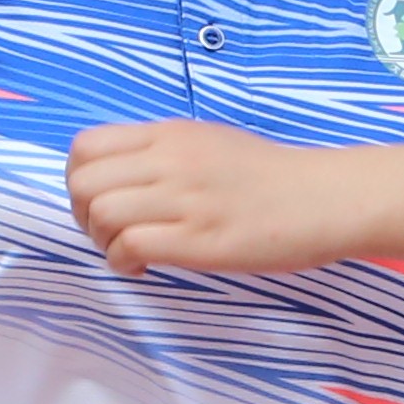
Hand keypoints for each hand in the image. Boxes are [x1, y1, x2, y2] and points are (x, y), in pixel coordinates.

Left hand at [66, 120, 373, 277]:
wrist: (325, 199)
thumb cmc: (273, 177)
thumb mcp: (210, 143)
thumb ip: (164, 153)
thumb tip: (123, 178)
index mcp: (169, 135)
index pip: (86, 148)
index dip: (78, 180)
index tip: (102, 202)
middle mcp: (169, 162)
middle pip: (84, 185)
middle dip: (83, 216)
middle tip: (110, 234)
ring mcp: (184, 200)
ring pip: (101, 216)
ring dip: (103, 243)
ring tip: (130, 253)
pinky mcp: (198, 240)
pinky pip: (129, 247)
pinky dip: (123, 263)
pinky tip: (145, 268)